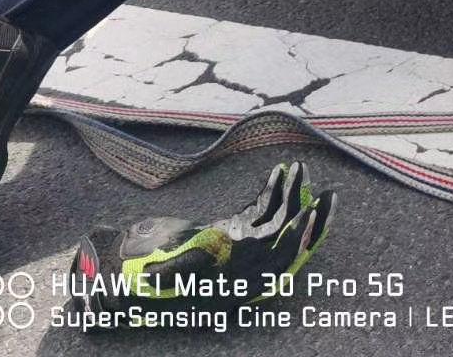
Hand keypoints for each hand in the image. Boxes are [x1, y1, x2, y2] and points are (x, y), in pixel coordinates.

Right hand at [70, 161, 334, 315]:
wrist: (121, 272)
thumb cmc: (139, 274)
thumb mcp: (165, 270)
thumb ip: (193, 262)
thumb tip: (219, 249)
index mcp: (234, 283)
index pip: (279, 263)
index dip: (299, 240)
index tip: (313, 213)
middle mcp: (242, 268)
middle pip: (288, 243)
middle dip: (310, 217)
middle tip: (330, 193)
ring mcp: (238, 249)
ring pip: (278, 224)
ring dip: (292, 196)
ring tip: (301, 169)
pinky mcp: (231, 232)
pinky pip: (260, 213)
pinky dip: (271, 193)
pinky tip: (279, 172)